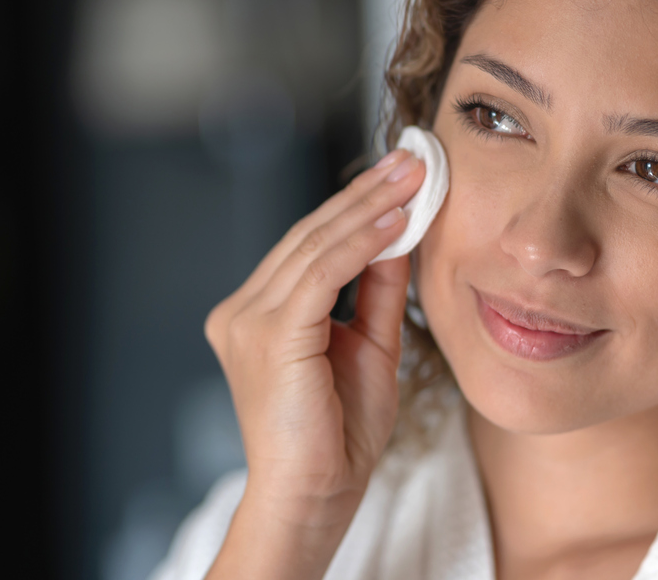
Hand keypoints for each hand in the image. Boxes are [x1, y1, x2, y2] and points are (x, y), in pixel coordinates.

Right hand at [205, 148, 424, 526]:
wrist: (314, 499)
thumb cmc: (338, 437)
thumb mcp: (370, 346)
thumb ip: (377, 291)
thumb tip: (400, 235)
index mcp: (258, 314)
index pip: (310, 245)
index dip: (357, 206)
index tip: (402, 176)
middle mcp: (243, 310)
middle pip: (310, 235)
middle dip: (367, 193)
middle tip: (413, 159)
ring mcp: (248, 320)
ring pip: (316, 245)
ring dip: (371, 208)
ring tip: (414, 178)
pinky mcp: (269, 334)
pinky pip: (321, 273)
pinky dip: (362, 243)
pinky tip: (397, 223)